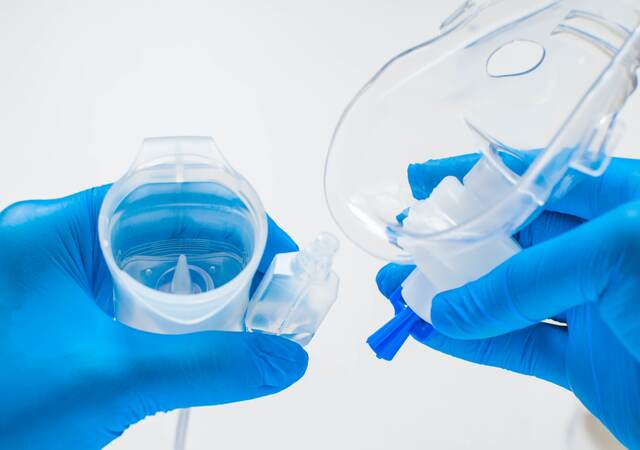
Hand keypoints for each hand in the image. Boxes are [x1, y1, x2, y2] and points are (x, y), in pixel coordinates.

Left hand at [0, 186, 307, 449]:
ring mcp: (50, 280)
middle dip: (224, 252)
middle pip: (163, 227)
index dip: (231, 215)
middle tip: (269, 284)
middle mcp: (52, 243)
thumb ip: (208, 365)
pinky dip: (169, 308)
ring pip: (147, 263)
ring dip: (199, 282)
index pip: (166, 197)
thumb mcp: (113, 377)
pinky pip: (127, 297)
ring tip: (245, 308)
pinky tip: (196, 332)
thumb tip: (281, 358)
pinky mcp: (54, 315)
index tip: (274, 247)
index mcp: (55, 228)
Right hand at [376, 156, 639, 448]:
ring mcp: (592, 309)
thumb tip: (450, 306)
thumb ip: (527, 279)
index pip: (532, 179)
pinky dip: (467, 343)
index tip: (424, 178)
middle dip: (450, 239)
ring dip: (447, 294)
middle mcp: (602, 253)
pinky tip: (430, 332)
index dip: (475, 174)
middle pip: (508, 240)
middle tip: (404, 239)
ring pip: (503, 297)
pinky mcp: (585, 362)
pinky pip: (513, 348)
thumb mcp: (617, 257)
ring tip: (397, 289)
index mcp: (620, 204)